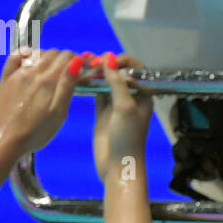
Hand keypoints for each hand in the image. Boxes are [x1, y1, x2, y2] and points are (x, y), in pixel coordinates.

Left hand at [0, 47, 79, 156]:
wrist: (3, 141)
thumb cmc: (36, 132)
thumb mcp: (59, 113)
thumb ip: (68, 85)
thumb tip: (77, 61)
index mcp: (49, 80)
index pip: (68, 57)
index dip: (78, 61)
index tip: (83, 70)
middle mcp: (33, 71)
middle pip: (54, 53)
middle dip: (65, 59)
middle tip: (69, 74)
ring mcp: (17, 73)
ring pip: (37, 53)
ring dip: (48, 57)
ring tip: (52, 72)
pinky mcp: (6, 78)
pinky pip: (15, 56)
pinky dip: (26, 54)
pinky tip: (31, 60)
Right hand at [92, 54, 153, 181]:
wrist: (118, 165)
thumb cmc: (127, 136)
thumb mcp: (124, 106)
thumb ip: (117, 81)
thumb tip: (108, 57)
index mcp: (143, 94)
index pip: (135, 69)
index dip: (120, 61)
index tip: (105, 60)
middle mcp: (131, 96)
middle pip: (119, 72)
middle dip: (106, 63)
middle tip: (90, 61)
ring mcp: (116, 103)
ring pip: (106, 81)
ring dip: (96, 71)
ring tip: (81, 61)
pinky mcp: (103, 111)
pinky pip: (96, 92)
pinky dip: (89, 83)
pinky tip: (79, 75)